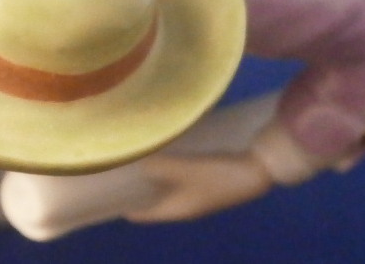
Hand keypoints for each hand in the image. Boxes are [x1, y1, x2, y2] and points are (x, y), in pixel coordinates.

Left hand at [125, 151, 272, 222]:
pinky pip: (177, 177)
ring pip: (165, 187)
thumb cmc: (219, 174)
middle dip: (136, 187)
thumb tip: (133, 161)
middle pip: (153, 200)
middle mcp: (185, 205)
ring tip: (132, 157)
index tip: (105, 192)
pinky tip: (160, 150)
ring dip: (150, 177)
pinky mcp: (205, 179)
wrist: (259, 169)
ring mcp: (196, 193)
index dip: (125, 206)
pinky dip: (165, 168)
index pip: (143, 214)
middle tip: (115, 168)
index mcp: (178, 209)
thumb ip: (158, 166)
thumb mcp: (186, 169)